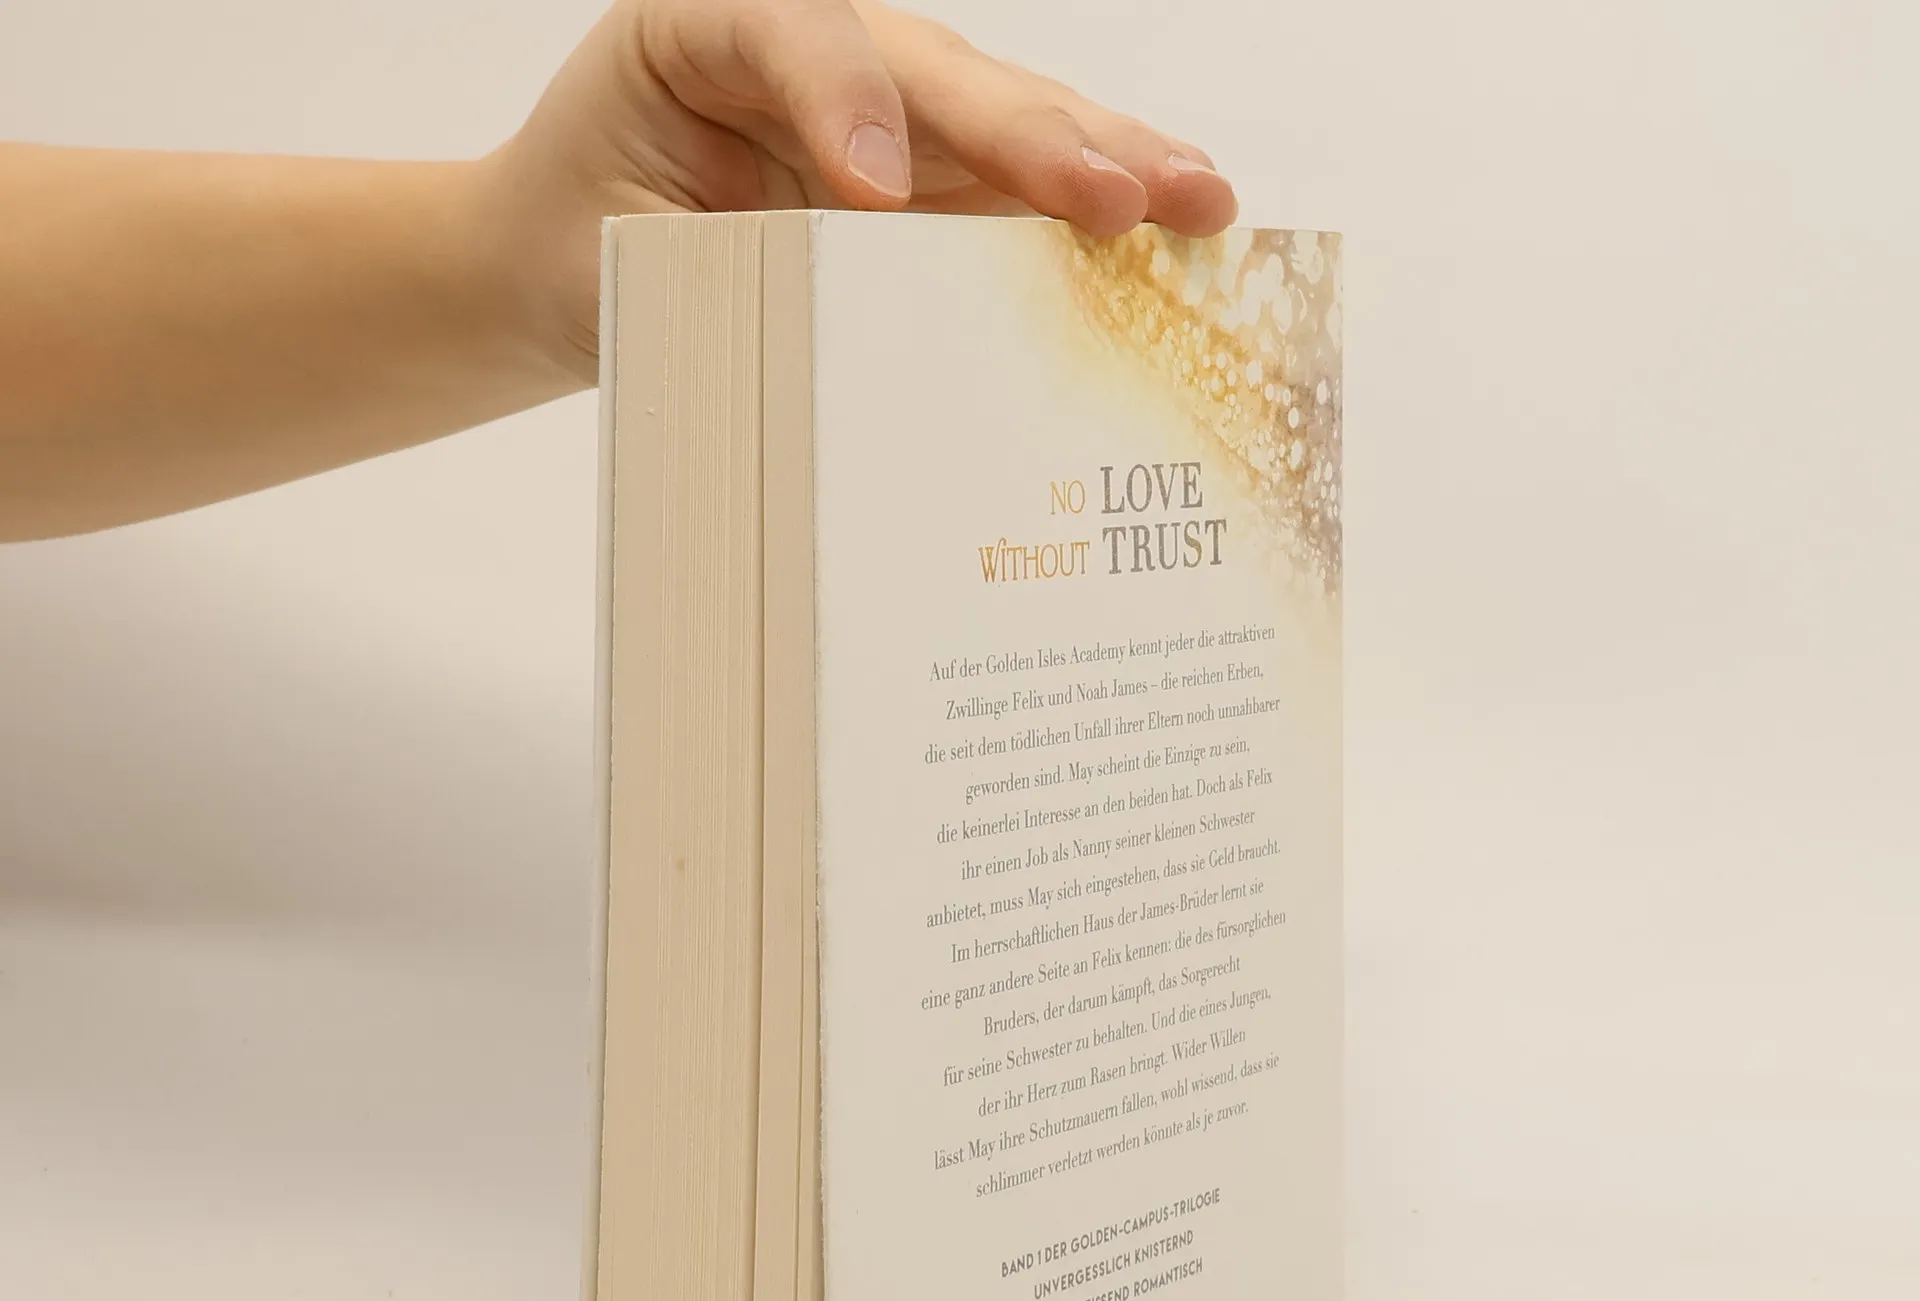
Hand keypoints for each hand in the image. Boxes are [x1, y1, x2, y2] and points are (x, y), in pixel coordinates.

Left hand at [485, 0, 1237, 378]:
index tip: (878, 193)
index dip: (844, 101)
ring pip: (999, 115)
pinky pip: (1010, 181)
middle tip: (1113, 197)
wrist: (559, 261)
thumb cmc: (575, 244)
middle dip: (1031, 135)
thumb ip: (715, 257)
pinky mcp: (919, 171)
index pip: (789, 35)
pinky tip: (1173, 210)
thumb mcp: (611, 253)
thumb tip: (842, 314)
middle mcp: (809, 51)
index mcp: (705, 33)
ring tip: (1195, 198)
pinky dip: (1090, 200)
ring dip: (1104, 159)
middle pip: (933, 70)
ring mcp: (877, 106)